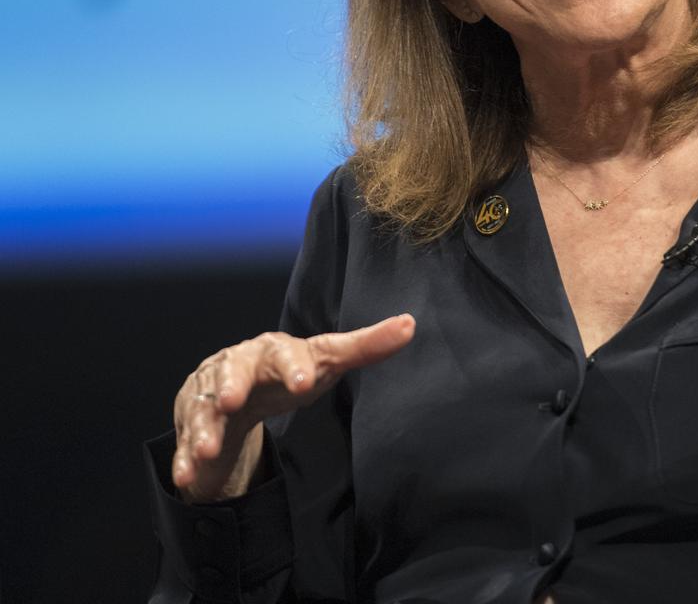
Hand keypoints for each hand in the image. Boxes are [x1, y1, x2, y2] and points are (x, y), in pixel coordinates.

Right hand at [172, 314, 415, 502]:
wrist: (238, 390)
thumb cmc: (289, 372)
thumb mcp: (326, 360)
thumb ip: (365, 346)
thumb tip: (410, 325)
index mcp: (274, 349)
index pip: (285, 351)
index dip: (294, 365)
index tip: (305, 382)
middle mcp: (237, 365)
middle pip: (231, 369)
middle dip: (230, 384)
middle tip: (231, 400)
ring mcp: (210, 393)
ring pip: (203, 407)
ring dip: (204, 426)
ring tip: (207, 448)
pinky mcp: (191, 422)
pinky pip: (184, 441)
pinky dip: (184, 457)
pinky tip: (186, 476)